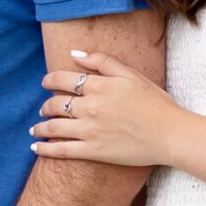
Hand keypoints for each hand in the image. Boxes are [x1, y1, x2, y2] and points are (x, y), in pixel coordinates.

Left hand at [29, 47, 184, 167]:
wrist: (171, 134)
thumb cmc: (155, 103)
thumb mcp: (131, 75)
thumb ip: (102, 61)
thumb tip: (75, 54)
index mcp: (99, 86)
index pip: (62, 80)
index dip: (49, 80)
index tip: (46, 83)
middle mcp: (90, 107)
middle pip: (56, 104)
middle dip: (45, 106)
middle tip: (43, 108)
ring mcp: (90, 131)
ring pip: (54, 126)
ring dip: (40, 127)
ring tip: (35, 129)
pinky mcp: (93, 151)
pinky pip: (61, 149)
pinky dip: (45, 149)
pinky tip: (35, 147)